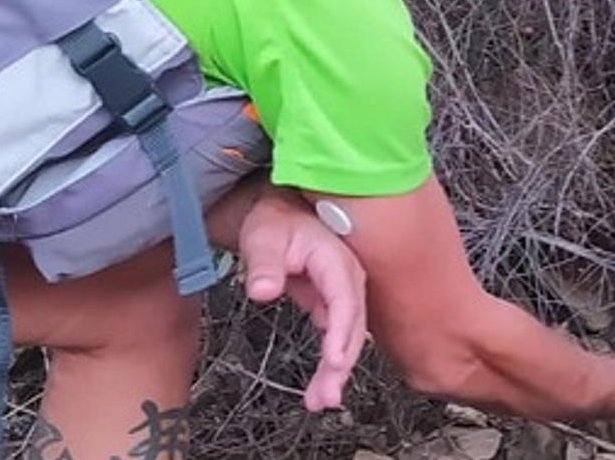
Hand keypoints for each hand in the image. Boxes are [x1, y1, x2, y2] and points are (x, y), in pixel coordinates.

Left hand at [238, 189, 367, 411]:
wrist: (279, 213)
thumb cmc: (274, 222)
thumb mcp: (262, 238)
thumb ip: (263, 265)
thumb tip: (263, 290)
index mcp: (335, 260)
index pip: (345, 299)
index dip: (342, 331)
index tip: (334, 361)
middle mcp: (347, 278)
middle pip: (352, 326)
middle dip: (341, 364)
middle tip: (325, 396)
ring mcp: (343, 293)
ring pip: (347, 336)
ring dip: (337, 370)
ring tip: (320, 400)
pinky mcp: (333, 304)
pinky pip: (337, 336)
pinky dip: (331, 363)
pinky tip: (322, 386)